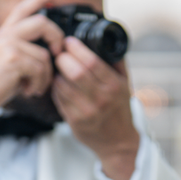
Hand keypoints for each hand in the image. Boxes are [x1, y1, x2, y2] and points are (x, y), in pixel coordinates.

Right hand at [0, 0, 60, 128]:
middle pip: (42, 22)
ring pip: (44, 55)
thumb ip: (22, 48)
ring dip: (45, 76)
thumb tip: (48, 49)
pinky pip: (40, 69)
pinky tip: (29, 91)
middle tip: (58, 53)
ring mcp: (8, 44)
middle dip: (57, 38)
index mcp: (4, 33)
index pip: (22, 7)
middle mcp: (6, 34)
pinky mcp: (12, 59)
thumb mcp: (5, 59)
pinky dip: (39, 84)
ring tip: (35, 86)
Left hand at [51, 35, 140, 179]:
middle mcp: (101, 99)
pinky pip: (58, 98)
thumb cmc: (120, 109)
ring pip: (62, 84)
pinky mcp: (74, 121)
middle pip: (75, 72)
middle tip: (60, 53)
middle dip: (63, 58)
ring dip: (57, 73)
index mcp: (114, 86)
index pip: (92, 62)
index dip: (76, 48)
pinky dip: (55, 87)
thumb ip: (116, 62)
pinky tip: (59, 84)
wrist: (118, 142)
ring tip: (59, 69)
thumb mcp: (125, 84)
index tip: (69, 42)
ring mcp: (86, 112)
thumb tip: (105, 38)